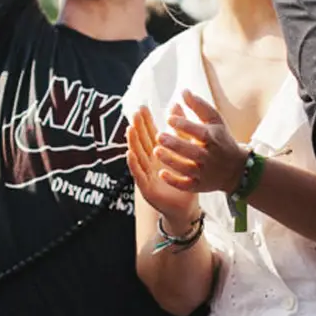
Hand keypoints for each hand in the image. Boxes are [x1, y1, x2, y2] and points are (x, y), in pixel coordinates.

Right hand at [126, 107, 202, 231]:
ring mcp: (146, 175)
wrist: (185, 207)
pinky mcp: (146, 188)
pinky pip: (138, 174)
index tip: (142, 108)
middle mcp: (149, 163)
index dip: (146, 122)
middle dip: (137, 128)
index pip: (150, 135)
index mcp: (158, 155)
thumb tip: (177, 108)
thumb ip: (180, 132)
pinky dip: (133, 164)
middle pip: (141, 142)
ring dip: (132, 143)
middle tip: (134, 113)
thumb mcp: (184, 153)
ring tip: (130, 129)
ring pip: (138, 156)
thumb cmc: (183, 181)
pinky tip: (130, 154)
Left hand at [156, 90, 248, 194]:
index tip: (169, 118)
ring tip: (155, 150)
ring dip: (171, 161)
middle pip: (193, 152)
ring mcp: (205, 173)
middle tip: (158, 136)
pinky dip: (174, 181)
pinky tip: (161, 173)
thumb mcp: (215, 121)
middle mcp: (210, 157)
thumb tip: (182, 91)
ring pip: (187, 168)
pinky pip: (187, 185)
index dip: (185, 125)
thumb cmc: (221, 140)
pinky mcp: (200, 186)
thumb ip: (198, 106)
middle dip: (176, 144)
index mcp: (214, 138)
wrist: (236, 170)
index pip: (200, 132)